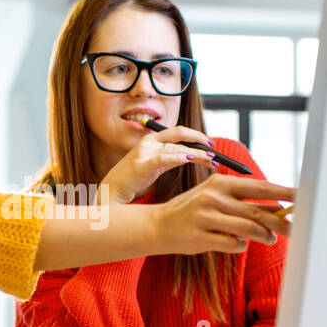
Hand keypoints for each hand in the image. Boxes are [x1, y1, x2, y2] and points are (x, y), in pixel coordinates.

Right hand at [98, 125, 216, 204]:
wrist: (111, 193)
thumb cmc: (132, 181)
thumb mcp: (154, 167)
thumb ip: (170, 159)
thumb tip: (191, 156)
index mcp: (152, 140)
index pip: (179, 132)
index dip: (197, 136)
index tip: (211, 145)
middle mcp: (148, 142)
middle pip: (180, 133)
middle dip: (200, 139)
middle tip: (215, 149)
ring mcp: (144, 152)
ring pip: (176, 147)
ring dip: (197, 153)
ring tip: (210, 160)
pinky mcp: (141, 165)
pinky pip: (164, 158)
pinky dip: (179, 157)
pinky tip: (190, 159)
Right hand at [152, 175, 295, 254]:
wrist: (158, 225)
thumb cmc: (193, 211)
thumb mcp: (217, 199)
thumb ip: (246, 203)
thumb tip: (280, 209)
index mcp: (221, 182)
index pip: (260, 188)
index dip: (283, 193)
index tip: (302, 197)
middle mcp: (213, 197)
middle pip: (258, 211)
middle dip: (281, 222)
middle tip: (297, 229)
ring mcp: (206, 217)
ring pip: (248, 229)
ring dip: (264, 236)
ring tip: (271, 239)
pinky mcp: (201, 237)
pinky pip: (233, 244)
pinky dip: (241, 245)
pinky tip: (239, 243)